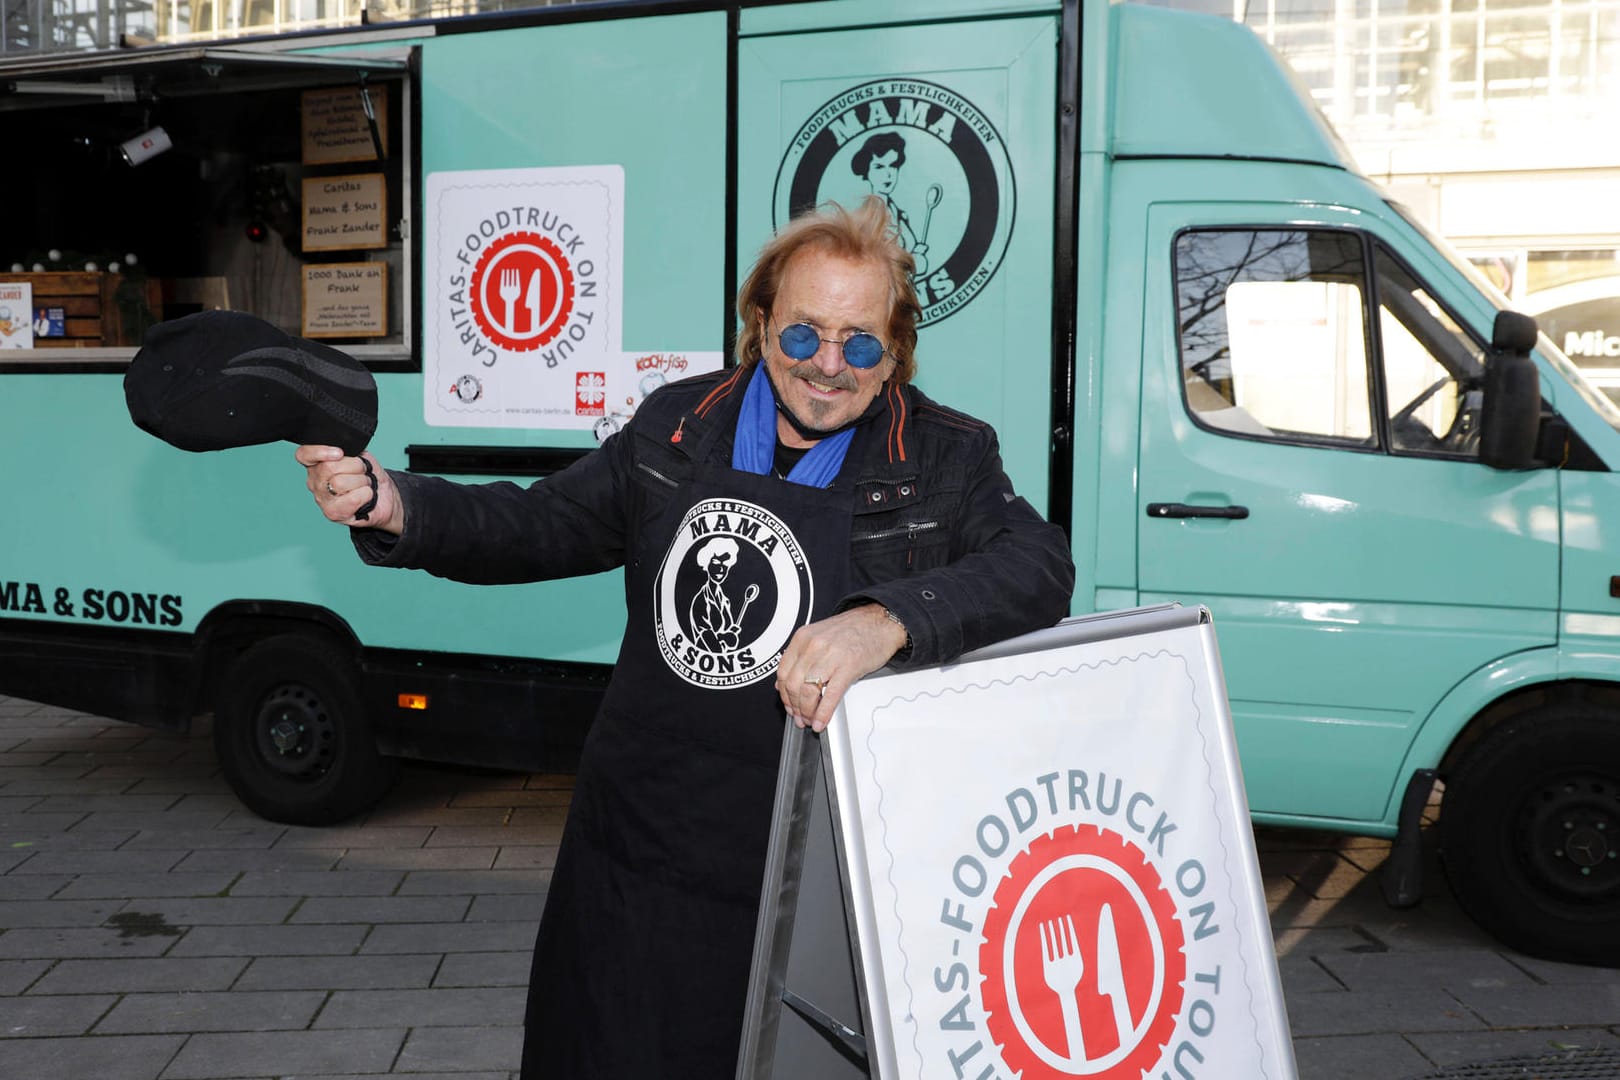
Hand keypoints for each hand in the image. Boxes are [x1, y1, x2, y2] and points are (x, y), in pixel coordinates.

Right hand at [295, 445, 403, 533]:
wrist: (385, 496)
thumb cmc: (369, 476)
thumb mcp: (361, 456)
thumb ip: (348, 450)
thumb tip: (343, 449)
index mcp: (318, 465)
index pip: (304, 454)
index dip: (319, 451)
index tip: (339, 453)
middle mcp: (315, 482)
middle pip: (327, 467)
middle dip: (354, 466)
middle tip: (363, 471)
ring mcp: (322, 499)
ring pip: (339, 483)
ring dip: (361, 481)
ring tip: (365, 484)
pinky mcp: (333, 514)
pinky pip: (352, 499)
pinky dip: (366, 494)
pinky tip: (366, 496)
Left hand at [774, 604, 908, 732]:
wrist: (881, 622)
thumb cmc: (854, 630)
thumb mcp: (820, 636)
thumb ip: (802, 656)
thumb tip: (787, 681)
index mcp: (803, 638)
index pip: (783, 673)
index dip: (784, 695)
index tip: (789, 705)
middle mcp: (813, 645)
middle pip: (793, 685)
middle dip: (794, 707)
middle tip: (800, 717)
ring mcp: (830, 656)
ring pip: (807, 692)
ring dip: (807, 712)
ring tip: (810, 720)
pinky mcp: (848, 667)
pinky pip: (830, 696)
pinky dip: (823, 713)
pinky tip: (822, 721)